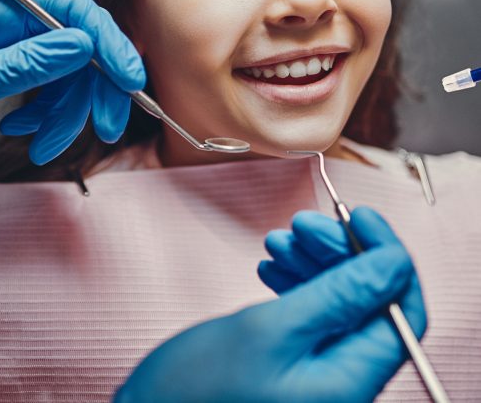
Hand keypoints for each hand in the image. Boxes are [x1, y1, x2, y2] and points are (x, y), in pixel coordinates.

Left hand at [0, 0, 144, 159]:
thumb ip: (23, 63)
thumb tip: (81, 44)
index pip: (69, 8)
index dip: (106, 39)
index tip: (129, 77)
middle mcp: (10, 22)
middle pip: (78, 45)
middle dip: (94, 89)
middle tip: (104, 128)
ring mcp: (14, 45)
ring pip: (68, 74)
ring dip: (67, 114)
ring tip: (44, 148)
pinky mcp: (14, 68)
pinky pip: (50, 90)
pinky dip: (47, 117)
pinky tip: (22, 133)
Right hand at [114, 208, 424, 402]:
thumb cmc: (199, 389)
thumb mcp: (268, 331)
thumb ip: (335, 297)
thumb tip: (391, 264)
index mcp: (351, 380)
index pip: (401, 309)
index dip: (385, 255)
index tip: (359, 215)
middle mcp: (344, 380)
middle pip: (367, 300)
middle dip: (339, 252)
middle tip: (301, 223)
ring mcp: (319, 372)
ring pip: (337, 302)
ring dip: (313, 263)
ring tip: (277, 241)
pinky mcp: (296, 364)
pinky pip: (312, 314)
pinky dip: (296, 283)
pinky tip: (271, 266)